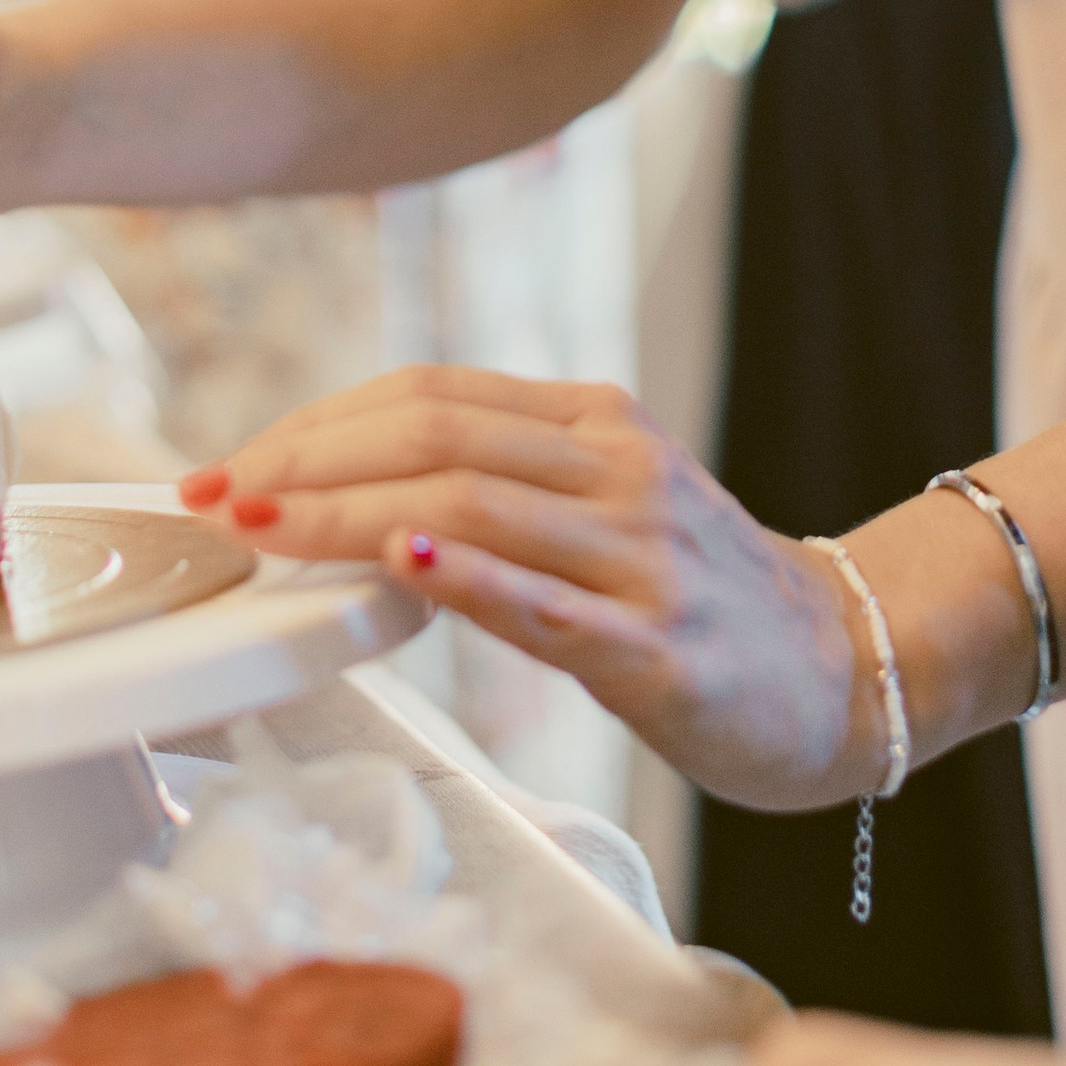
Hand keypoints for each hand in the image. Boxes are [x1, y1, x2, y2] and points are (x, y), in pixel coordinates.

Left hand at [183, 367, 870, 809]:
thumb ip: (501, 485)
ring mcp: (640, 555)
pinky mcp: (656, 645)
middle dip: (307, 462)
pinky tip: (399, 566)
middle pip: (435, 435)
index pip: (430, 394)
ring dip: (347, 514)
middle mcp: (616, 470)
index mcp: (595, 425)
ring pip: (471, 506)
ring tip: (263, 527)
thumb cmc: (703, 600)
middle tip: (217, 497)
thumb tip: (349, 495)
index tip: (234, 461)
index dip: (318, 421)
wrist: (848, 671)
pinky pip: (544, 602)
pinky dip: (464, 578)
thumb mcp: (606, 505)